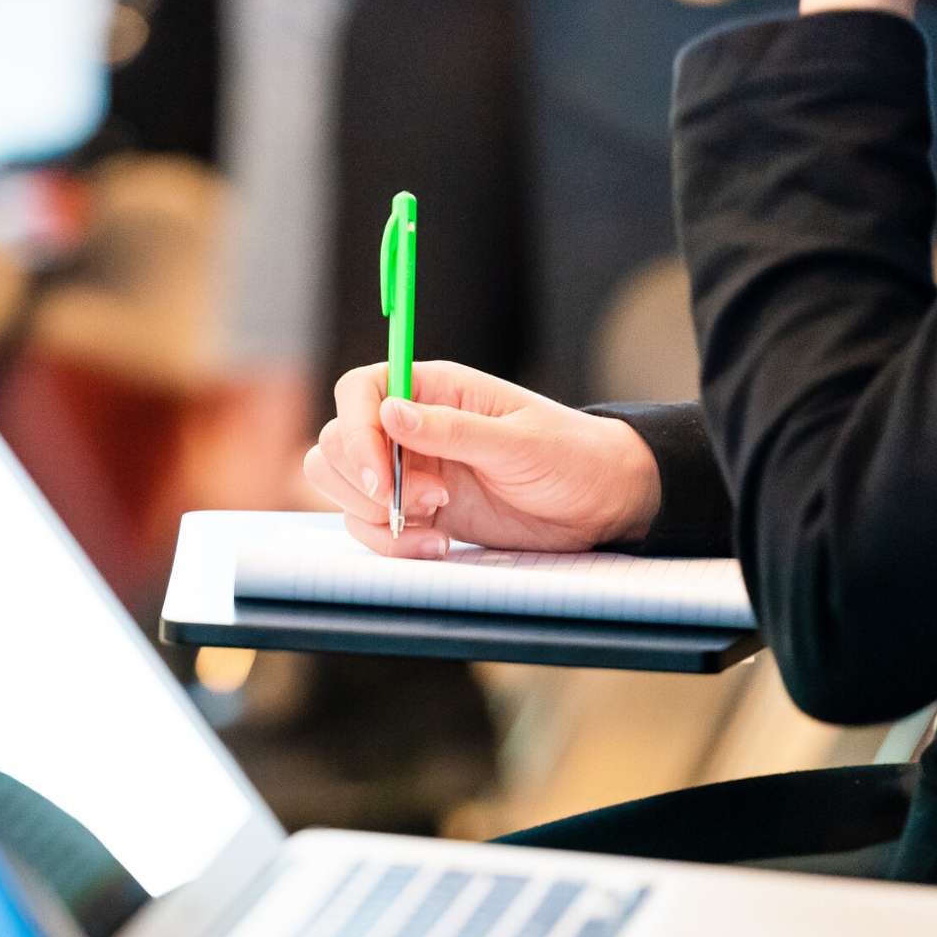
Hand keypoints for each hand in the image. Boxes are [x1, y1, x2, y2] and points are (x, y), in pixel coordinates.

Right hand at [303, 361, 660, 558]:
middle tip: (423, 503)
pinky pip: (374, 527)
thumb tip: (389, 413)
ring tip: (436, 524)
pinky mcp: (421, 513)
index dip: (354, 432)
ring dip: (375, 517)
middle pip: (336, 443)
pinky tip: (439, 546)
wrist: (599, 502)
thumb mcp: (518, 442)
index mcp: (435, 389)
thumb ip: (453, 430)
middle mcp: (414, 427)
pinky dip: (393, 544)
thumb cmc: (570, 456)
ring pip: (346, 490)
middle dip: (362, 482)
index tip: (378, 478)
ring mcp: (413, 471)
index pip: (360, 392)